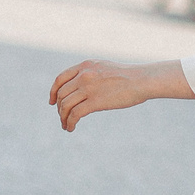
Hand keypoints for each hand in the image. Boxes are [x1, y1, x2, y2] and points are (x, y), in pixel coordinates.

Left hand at [50, 59, 190, 131]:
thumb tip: (84, 87)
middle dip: (59, 108)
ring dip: (63, 118)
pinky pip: (74, 114)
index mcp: (85, 66)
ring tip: (66, 125)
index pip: (60, 79)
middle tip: (63, 117)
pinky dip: (70, 123)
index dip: (53, 91)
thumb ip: (92, 74)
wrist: (142, 80)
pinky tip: (71, 128)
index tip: (53, 102)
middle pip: (61, 94)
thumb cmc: (129, 77)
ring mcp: (88, 88)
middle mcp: (83, 75)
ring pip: (65, 105)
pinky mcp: (95, 101)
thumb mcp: (105, 68)